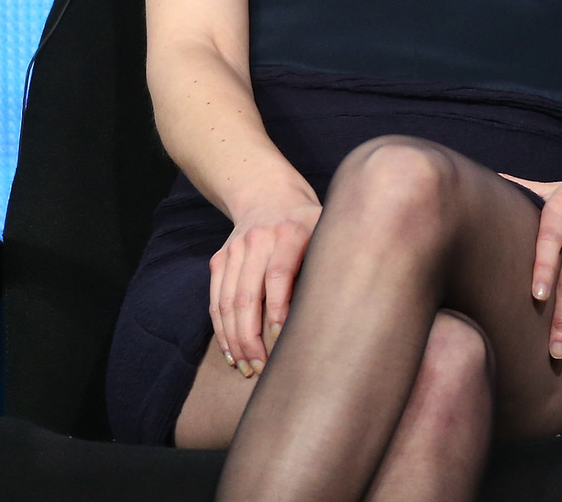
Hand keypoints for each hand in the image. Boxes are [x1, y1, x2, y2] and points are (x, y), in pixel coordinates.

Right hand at [208, 190, 321, 376]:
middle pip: (247, 295)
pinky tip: (232, 352)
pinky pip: (216, 300)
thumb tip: (345, 309)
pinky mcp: (220, 260)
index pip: (278, 274)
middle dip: (252, 337)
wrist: (269, 194)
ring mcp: (235, 250)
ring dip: (235, 340)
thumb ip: (333, 261)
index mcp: (290, 232)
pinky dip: (221, 330)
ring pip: (227, 303)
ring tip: (247, 367)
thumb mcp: (328, 230)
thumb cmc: (310, 223)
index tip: (282, 339)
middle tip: (263, 367)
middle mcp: (258, 240)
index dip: (278, 309)